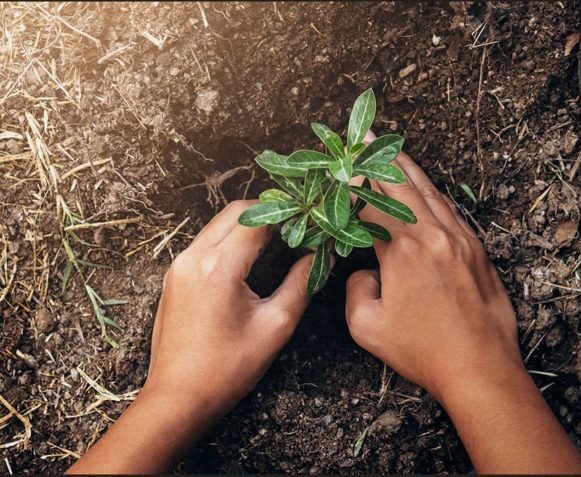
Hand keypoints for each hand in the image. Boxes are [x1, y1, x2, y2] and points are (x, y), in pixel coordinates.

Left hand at [143, 200, 315, 416]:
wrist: (178, 398)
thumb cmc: (227, 368)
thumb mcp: (275, 325)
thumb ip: (302, 284)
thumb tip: (322, 257)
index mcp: (219, 266)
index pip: (257, 218)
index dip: (288, 214)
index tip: (310, 221)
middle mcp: (193, 257)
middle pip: (235, 212)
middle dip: (269, 212)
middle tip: (297, 227)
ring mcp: (179, 265)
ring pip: (218, 224)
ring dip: (248, 225)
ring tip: (278, 240)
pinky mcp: (174, 276)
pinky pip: (205, 242)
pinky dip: (230, 239)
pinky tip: (250, 257)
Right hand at [345, 133, 580, 472]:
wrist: (480, 367)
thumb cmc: (424, 351)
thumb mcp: (368, 327)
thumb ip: (355, 290)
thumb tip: (365, 272)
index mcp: (403, 251)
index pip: (371, 205)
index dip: (352, 187)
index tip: (339, 172)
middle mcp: (434, 235)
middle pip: (403, 184)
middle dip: (380, 158)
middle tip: (365, 136)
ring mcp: (461, 239)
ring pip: (430, 191)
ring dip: (408, 169)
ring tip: (391, 150)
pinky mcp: (477, 250)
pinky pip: (450, 210)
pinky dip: (431, 193)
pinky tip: (424, 190)